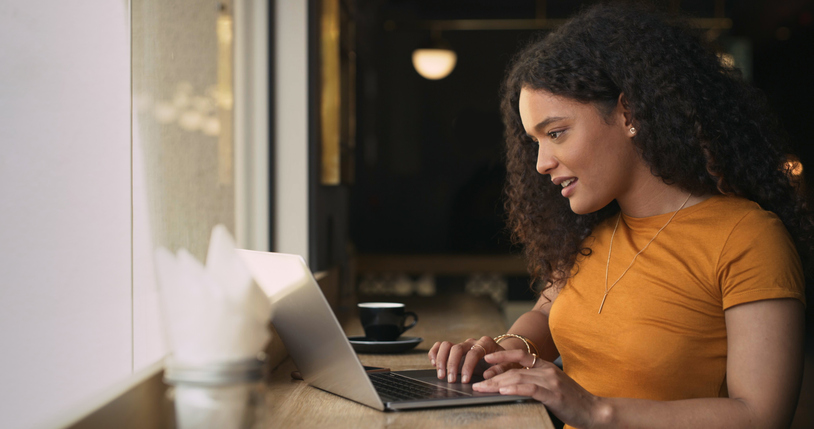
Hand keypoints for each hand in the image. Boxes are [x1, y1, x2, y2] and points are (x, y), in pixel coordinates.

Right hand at [428, 336, 521, 383]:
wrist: (502, 355)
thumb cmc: (506, 361)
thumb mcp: (509, 365)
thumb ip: (500, 369)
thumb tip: (487, 375)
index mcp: (486, 343)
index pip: (473, 353)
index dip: (468, 366)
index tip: (465, 380)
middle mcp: (472, 342)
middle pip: (457, 348)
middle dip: (452, 365)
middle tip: (451, 380)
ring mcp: (462, 344)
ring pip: (446, 345)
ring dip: (441, 360)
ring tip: (441, 375)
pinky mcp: (455, 348)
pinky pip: (440, 346)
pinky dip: (435, 352)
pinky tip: (433, 363)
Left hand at [472, 349, 603, 428]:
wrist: (595, 411)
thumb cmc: (572, 401)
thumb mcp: (553, 386)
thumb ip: (536, 381)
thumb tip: (512, 383)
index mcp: (546, 367)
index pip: (521, 355)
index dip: (502, 355)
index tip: (486, 359)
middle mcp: (547, 371)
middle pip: (514, 370)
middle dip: (492, 377)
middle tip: (475, 383)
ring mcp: (551, 382)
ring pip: (518, 378)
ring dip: (496, 384)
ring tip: (482, 388)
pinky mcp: (554, 395)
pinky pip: (530, 389)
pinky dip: (515, 388)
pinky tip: (503, 390)